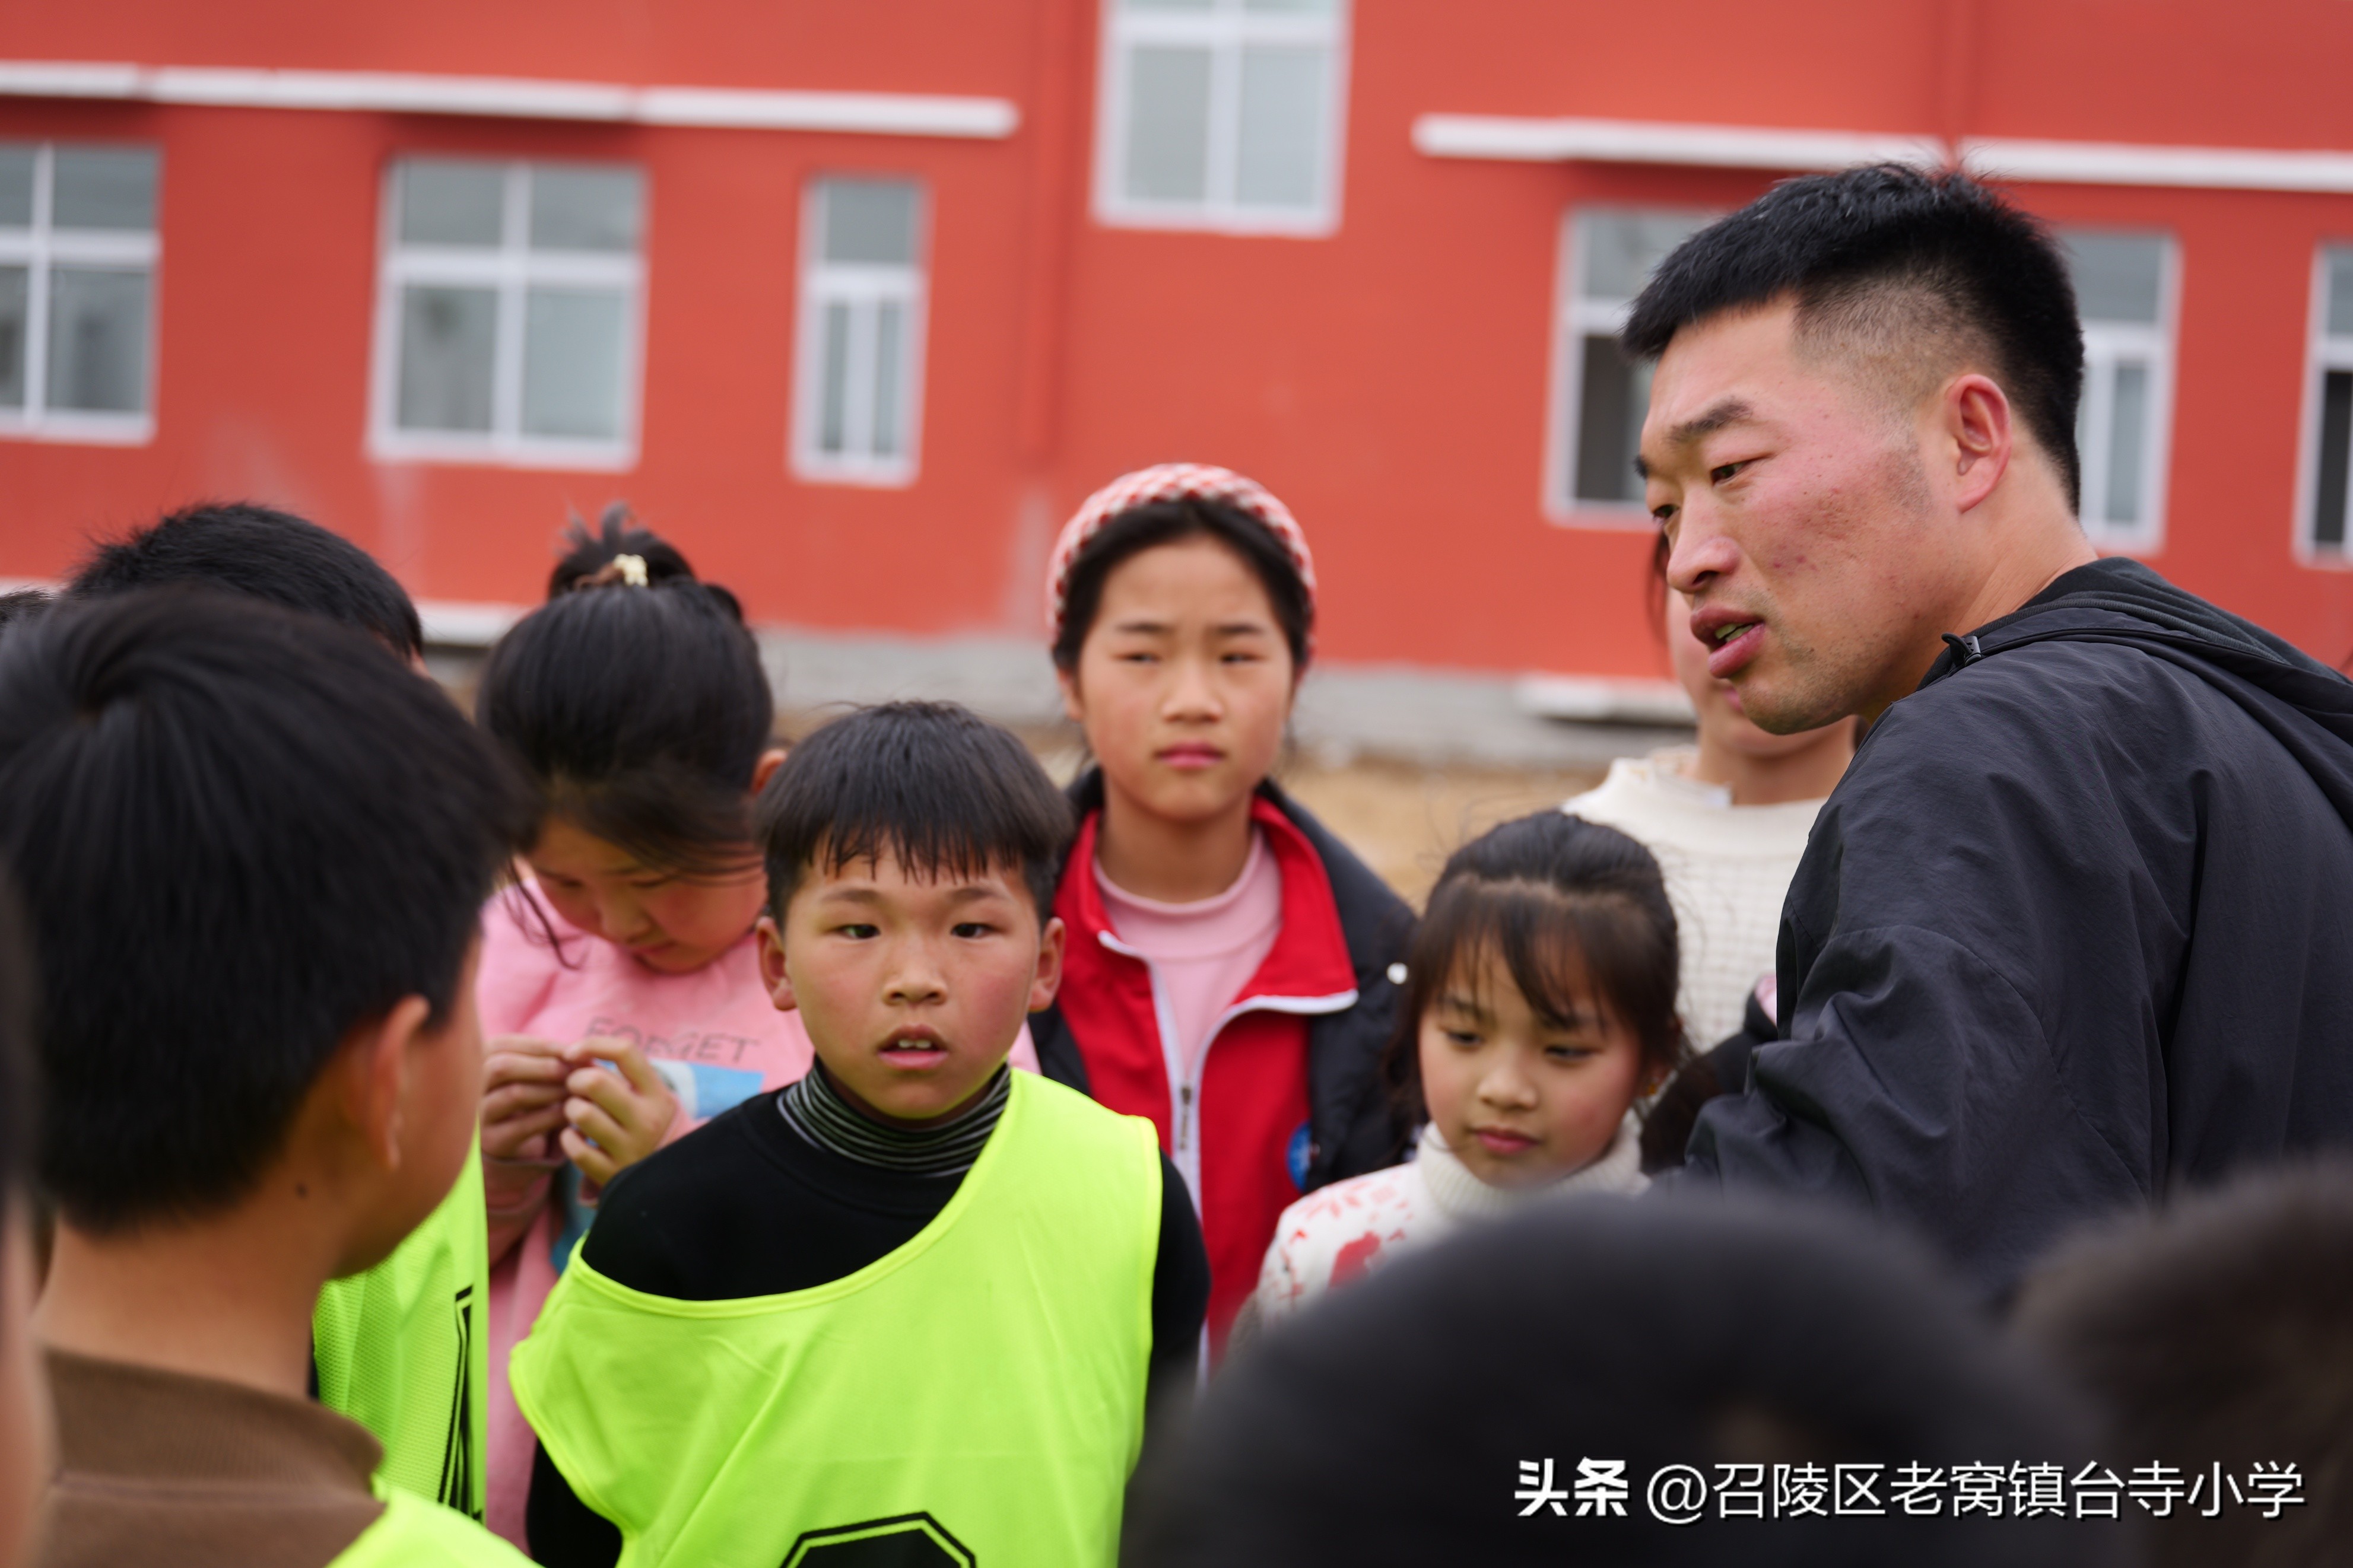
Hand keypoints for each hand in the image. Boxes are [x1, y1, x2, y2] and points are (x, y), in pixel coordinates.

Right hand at [481, 1036, 570, 1169]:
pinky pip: (525, 1125)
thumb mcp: (529, 1076)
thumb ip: (547, 1059)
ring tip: (576, 1090)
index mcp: (475, 1064)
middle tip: (574, 1072)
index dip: (541, 1045)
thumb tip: (583, 1052)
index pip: (502, 1044)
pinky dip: (553, 1116)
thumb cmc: (526, 1100)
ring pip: (514, 1094)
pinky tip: (571, 1112)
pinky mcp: (493, 1143)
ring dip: (552, 1090)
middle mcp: (469, 1089)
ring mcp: (478, 1118)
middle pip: (501, 1067)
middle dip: (544, 1066)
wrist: (513, 1145)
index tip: (573, 1051)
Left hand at [557, 1038, 679, 1187]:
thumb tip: (575, 1055)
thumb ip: (620, 1075)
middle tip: (576, 1088)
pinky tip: (575, 1137)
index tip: (574, 1053)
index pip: (626, 1052)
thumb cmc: (649, 1122)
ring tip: (577, 1113)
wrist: (672, 1173)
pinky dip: (568, 1140)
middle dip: (575, 1080)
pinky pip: (576, 1150)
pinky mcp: (613, 1174)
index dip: (593, 1044)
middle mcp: (646, 1119)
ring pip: (582, 1114)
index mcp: (656, 1093)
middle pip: (595, 1081)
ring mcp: (630, 1148)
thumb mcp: (649, 1096)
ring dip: (570, 1109)